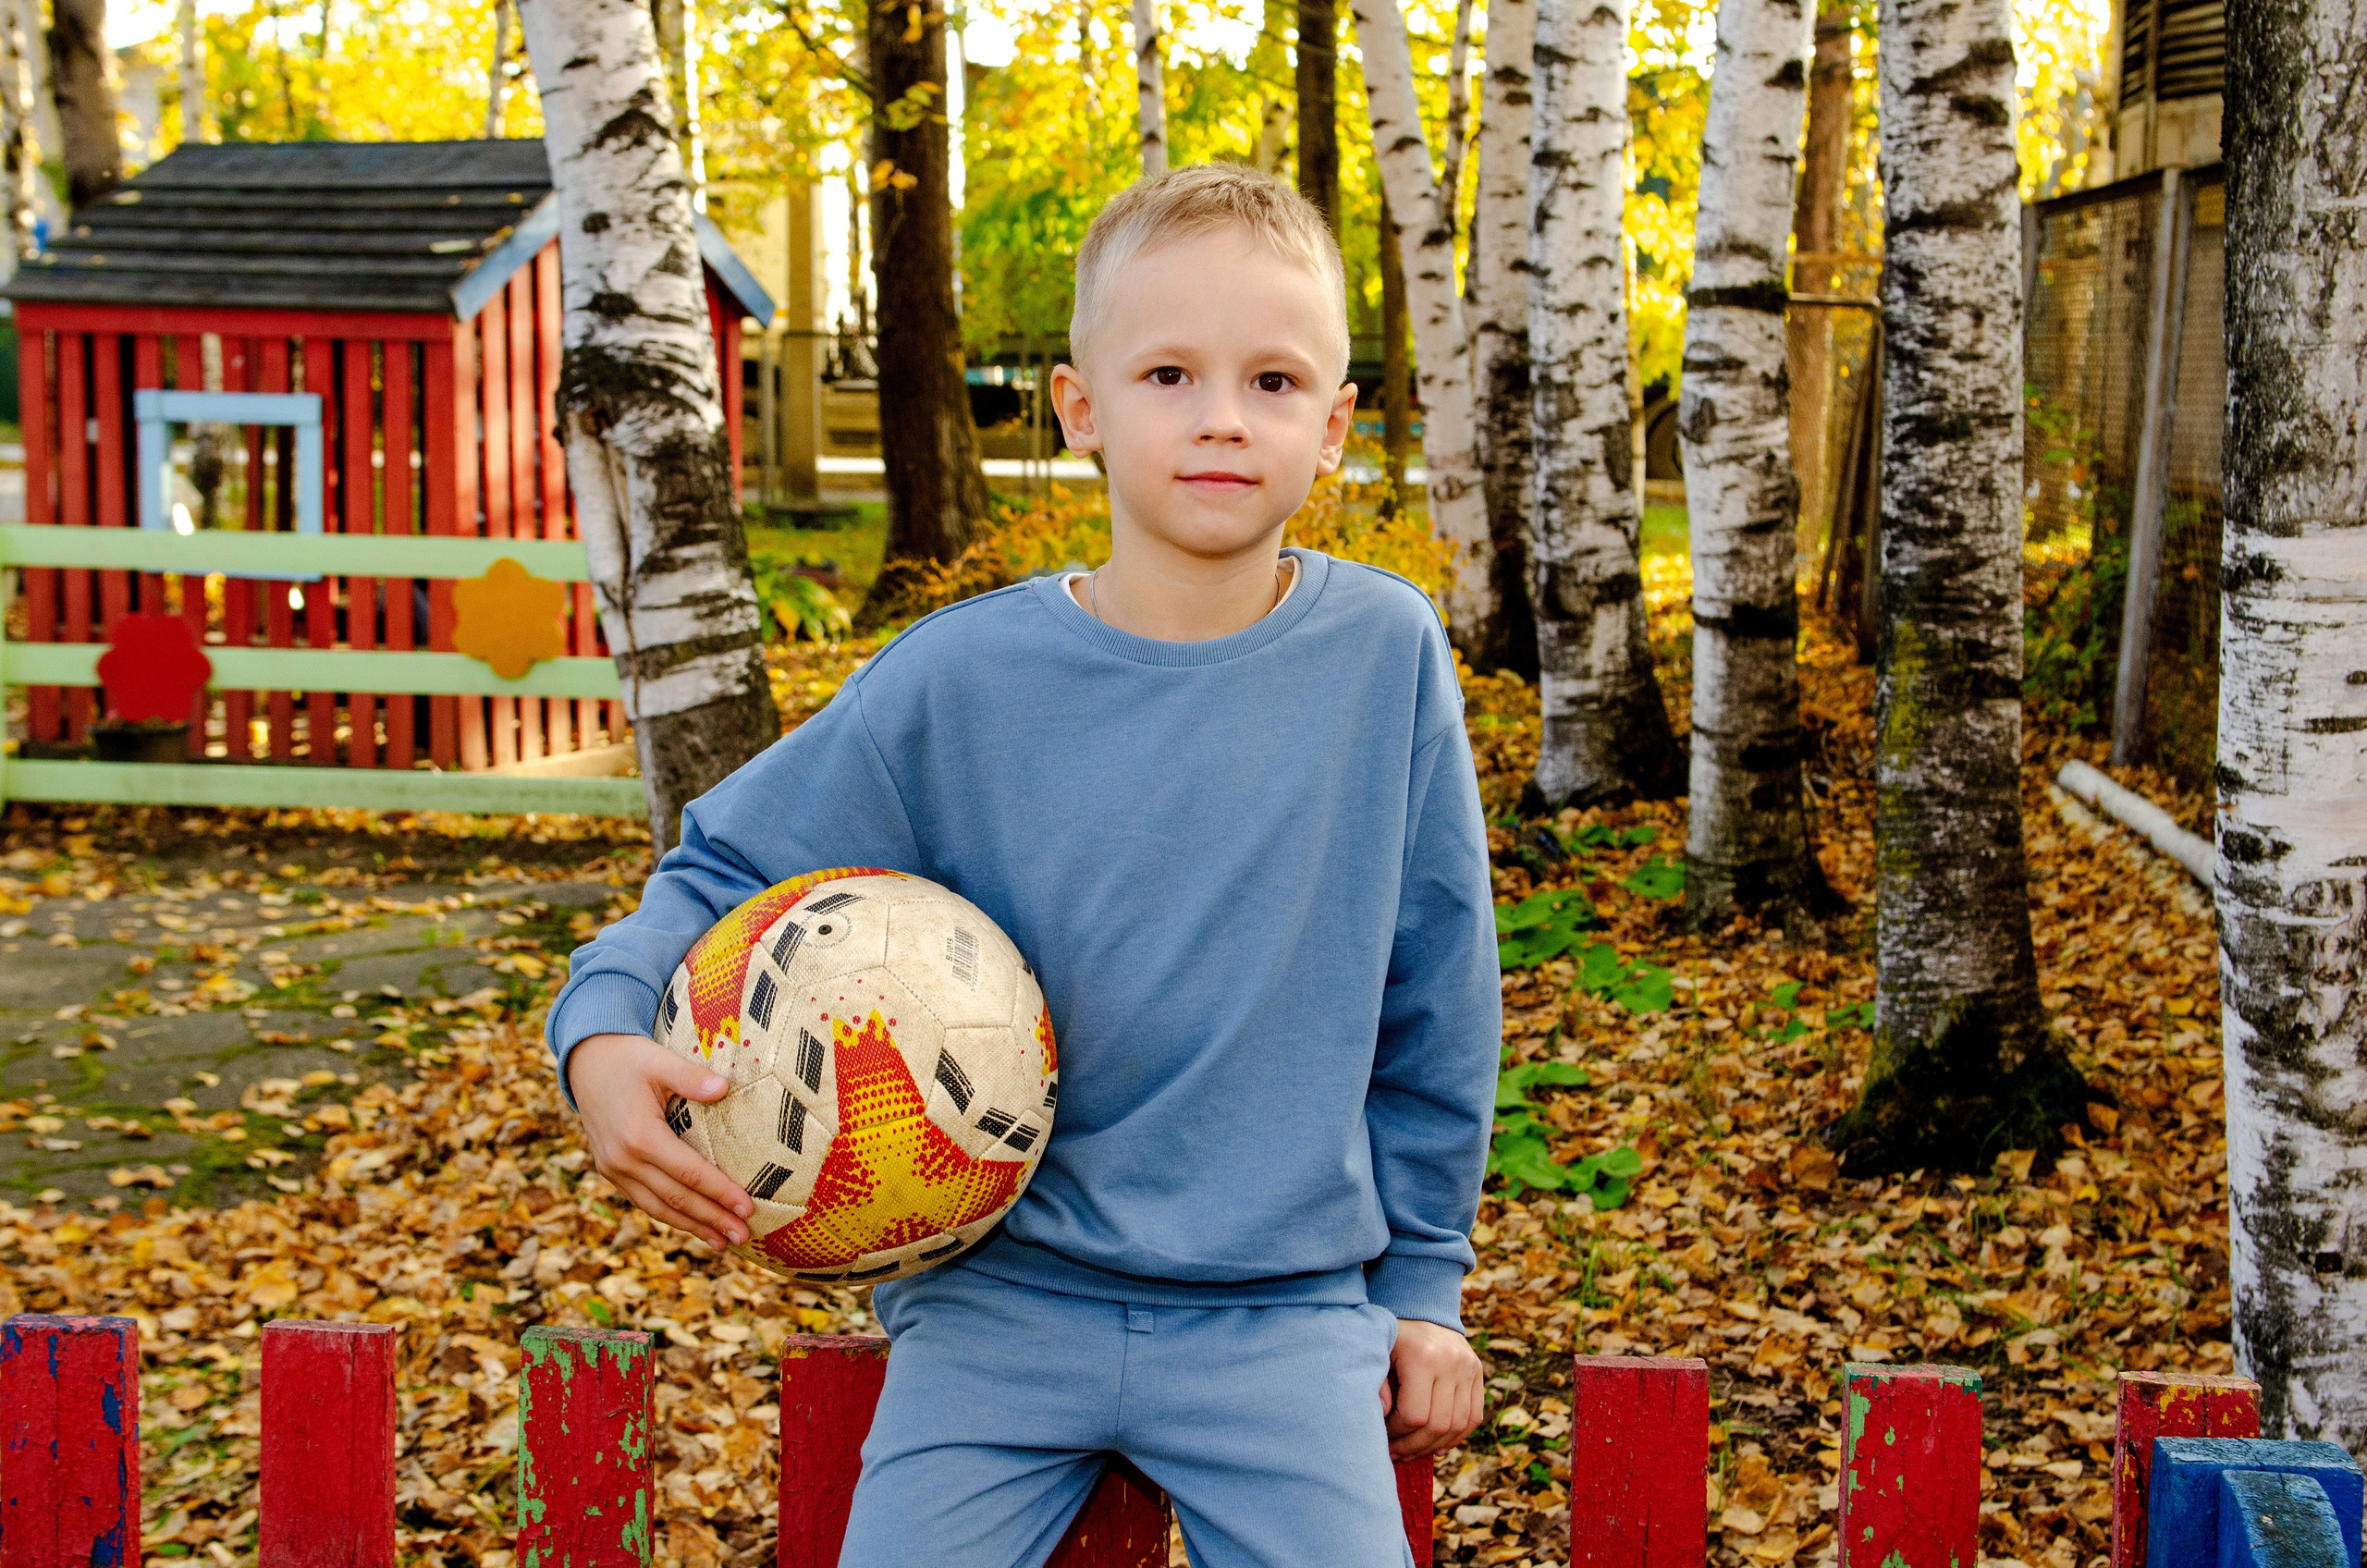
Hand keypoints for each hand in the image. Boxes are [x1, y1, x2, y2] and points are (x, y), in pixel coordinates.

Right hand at [568, 1033, 752, 1249]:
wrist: (584, 1062)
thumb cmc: (628, 1059)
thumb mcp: (660, 1061)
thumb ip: (692, 1077)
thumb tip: (725, 1088)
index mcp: (640, 1136)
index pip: (689, 1173)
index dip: (719, 1193)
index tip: (748, 1208)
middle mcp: (623, 1160)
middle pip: (676, 1198)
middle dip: (712, 1219)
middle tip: (743, 1235)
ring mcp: (613, 1169)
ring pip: (657, 1207)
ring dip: (691, 1226)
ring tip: (722, 1242)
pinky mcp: (610, 1171)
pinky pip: (643, 1201)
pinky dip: (669, 1215)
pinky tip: (691, 1225)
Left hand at [1380, 1318, 1485, 1459]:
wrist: (1420, 1310)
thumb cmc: (1390, 1338)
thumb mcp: (1375, 1355)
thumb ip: (1375, 1386)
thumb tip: (1385, 1416)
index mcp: (1422, 1356)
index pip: (1414, 1415)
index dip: (1397, 1434)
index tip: (1383, 1435)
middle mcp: (1451, 1361)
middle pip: (1438, 1425)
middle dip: (1414, 1446)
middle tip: (1396, 1453)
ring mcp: (1469, 1367)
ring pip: (1459, 1426)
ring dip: (1434, 1447)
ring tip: (1412, 1451)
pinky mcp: (1478, 1373)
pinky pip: (1474, 1417)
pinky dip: (1457, 1437)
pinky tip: (1436, 1445)